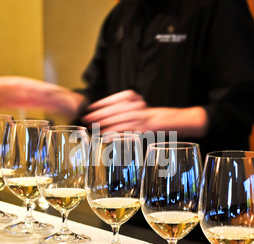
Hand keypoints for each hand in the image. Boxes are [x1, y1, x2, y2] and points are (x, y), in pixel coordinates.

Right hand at [0, 76, 83, 118]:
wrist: (73, 104)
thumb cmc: (70, 102)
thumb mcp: (69, 101)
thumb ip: (65, 101)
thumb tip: (67, 100)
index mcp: (39, 89)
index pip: (21, 86)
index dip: (7, 86)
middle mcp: (30, 91)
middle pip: (10, 88)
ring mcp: (27, 96)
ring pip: (8, 95)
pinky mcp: (26, 102)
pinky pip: (10, 102)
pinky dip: (0, 104)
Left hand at [82, 89, 208, 136]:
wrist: (167, 120)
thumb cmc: (147, 114)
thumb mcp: (134, 104)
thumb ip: (121, 106)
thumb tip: (102, 113)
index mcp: (132, 97)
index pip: (113, 99)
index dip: (100, 104)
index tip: (90, 108)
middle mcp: (135, 105)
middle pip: (113, 110)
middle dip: (98, 114)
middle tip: (86, 118)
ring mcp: (139, 117)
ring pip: (118, 120)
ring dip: (104, 125)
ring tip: (93, 128)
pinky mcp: (141, 129)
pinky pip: (124, 131)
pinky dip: (113, 134)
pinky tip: (104, 136)